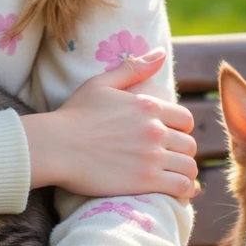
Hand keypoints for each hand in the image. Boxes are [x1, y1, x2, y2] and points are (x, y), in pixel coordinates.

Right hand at [25, 49, 198, 199]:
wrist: (56, 146)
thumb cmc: (74, 114)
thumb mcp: (101, 83)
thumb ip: (133, 68)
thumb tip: (161, 53)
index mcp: (148, 105)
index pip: (185, 119)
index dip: (181, 129)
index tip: (171, 137)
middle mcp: (155, 129)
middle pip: (189, 144)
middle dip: (182, 151)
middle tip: (171, 159)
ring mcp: (152, 156)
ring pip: (189, 166)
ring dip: (186, 172)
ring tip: (177, 176)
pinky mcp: (146, 181)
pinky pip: (182, 186)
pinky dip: (186, 190)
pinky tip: (182, 192)